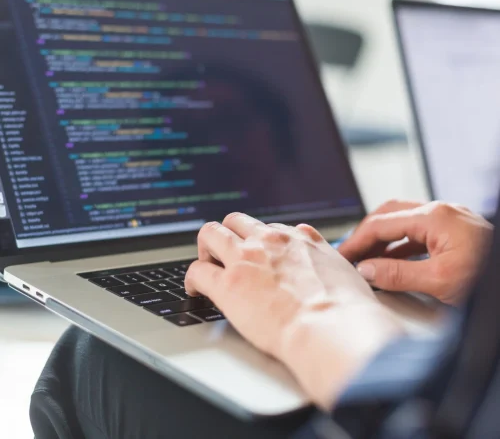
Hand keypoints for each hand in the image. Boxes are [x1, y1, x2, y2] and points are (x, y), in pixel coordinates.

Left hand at [186, 213, 402, 408]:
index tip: (256, 251)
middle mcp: (269, 241)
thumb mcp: (344, 271)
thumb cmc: (345, 307)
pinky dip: (192, 278)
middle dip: (228, 234)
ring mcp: (245, 259)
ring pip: (211, 234)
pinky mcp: (228, 283)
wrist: (331, 325)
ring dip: (206, 248)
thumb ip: (328, 261)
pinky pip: (197, 270)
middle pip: (236, 221)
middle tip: (225, 253)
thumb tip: (330, 265)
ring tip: (207, 264)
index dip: (258, 240)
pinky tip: (195, 289)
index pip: (268, 228)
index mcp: (297, 239)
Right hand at [338, 200, 492, 304]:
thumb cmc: (489, 277)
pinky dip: (400, 245)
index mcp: (435, 217)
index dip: (357, 241)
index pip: (381, 223)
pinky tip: (392, 261)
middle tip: (351, 253)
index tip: (342, 257)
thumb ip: (398, 274)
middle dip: (366, 233)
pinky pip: (418, 232)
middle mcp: (441, 211)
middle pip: (389, 213)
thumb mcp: (441, 281)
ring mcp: (449, 219)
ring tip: (367, 260)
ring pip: (403, 221)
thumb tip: (367, 269)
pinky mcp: (454, 231)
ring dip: (383, 238)